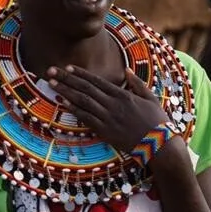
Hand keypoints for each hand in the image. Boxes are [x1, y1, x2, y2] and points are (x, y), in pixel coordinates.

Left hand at [49, 67, 165, 153]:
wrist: (159, 144)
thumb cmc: (157, 121)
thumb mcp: (150, 97)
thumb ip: (137, 83)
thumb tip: (126, 70)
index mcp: (123, 94)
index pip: (97, 81)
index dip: (81, 74)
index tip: (68, 67)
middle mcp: (113, 104)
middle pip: (85, 88)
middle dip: (67, 78)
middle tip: (51, 70)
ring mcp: (108, 117)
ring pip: (82, 102)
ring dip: (65, 92)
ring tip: (52, 84)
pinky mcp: (105, 131)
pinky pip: (86, 119)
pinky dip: (74, 110)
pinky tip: (63, 103)